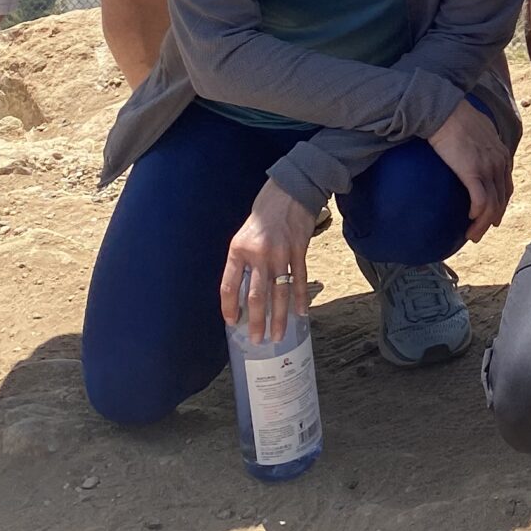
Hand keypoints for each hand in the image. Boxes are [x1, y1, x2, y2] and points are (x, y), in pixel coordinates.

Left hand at [220, 179, 315, 343]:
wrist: (290, 190)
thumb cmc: (263, 213)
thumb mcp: (243, 235)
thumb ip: (242, 262)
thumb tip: (243, 291)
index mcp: (238, 250)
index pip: (230, 287)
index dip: (229, 308)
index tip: (232, 323)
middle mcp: (258, 254)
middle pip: (256, 296)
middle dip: (256, 321)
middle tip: (257, 340)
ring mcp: (280, 253)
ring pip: (279, 293)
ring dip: (278, 317)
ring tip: (277, 335)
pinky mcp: (299, 250)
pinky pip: (299, 280)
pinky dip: (300, 298)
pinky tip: (301, 313)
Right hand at [425, 96, 514, 242]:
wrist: (444, 111)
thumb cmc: (455, 118)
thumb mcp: (476, 131)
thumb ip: (480, 144)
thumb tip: (471, 152)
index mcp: (501, 153)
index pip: (506, 185)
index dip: (501, 203)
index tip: (492, 216)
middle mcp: (499, 162)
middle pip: (502, 198)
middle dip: (493, 218)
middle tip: (481, 232)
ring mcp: (488, 167)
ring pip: (492, 204)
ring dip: (483, 223)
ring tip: (473, 235)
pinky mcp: (473, 172)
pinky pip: (480, 201)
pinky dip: (477, 214)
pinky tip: (469, 219)